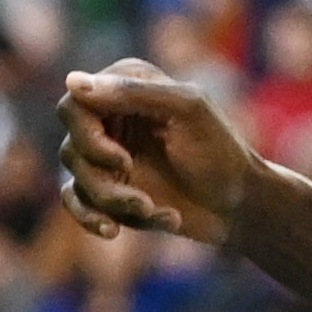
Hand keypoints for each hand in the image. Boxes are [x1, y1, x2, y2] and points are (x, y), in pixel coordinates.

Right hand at [59, 61, 260, 244]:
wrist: (239, 205)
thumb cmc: (221, 151)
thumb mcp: (187, 111)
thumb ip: (134, 92)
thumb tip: (71, 81)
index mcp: (125, 88)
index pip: (74, 104)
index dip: (88, 136)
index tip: (123, 160)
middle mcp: (110, 118)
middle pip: (72, 147)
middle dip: (102, 178)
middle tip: (141, 197)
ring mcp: (107, 156)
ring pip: (78, 180)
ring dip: (114, 203)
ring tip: (153, 211)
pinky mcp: (109, 189)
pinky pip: (75, 202)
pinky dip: (94, 219)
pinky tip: (113, 231)